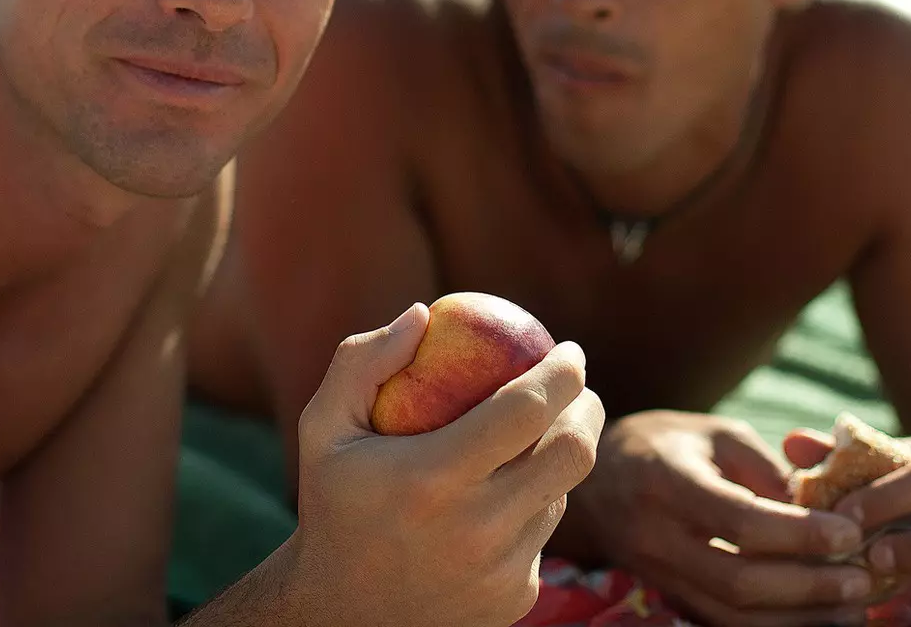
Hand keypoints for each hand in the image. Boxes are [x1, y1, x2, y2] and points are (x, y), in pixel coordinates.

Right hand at [286, 304, 603, 626]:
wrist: (339, 613)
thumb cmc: (333, 501)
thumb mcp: (322, 426)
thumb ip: (362, 361)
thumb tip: (424, 314)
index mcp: (432, 478)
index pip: (528, 409)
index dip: (563, 372)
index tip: (569, 350)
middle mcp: (476, 529)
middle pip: (573, 453)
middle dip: (588, 409)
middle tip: (576, 389)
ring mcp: (501, 571)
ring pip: (561, 494)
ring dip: (557, 457)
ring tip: (531, 439)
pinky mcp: (515, 600)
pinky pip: (543, 536)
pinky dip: (534, 505)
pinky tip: (503, 498)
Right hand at [579, 411, 870, 626]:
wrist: (596, 480)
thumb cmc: (666, 444)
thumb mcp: (716, 434)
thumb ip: (767, 470)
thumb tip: (824, 510)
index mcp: (667, 480)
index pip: (739, 520)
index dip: (800, 533)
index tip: (850, 532)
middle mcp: (656, 535)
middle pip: (739, 580)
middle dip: (809, 586)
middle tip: (862, 578)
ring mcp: (658, 574)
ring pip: (733, 615)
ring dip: (800, 618)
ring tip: (852, 607)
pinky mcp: (668, 596)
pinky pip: (723, 624)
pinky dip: (775, 626)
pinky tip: (815, 617)